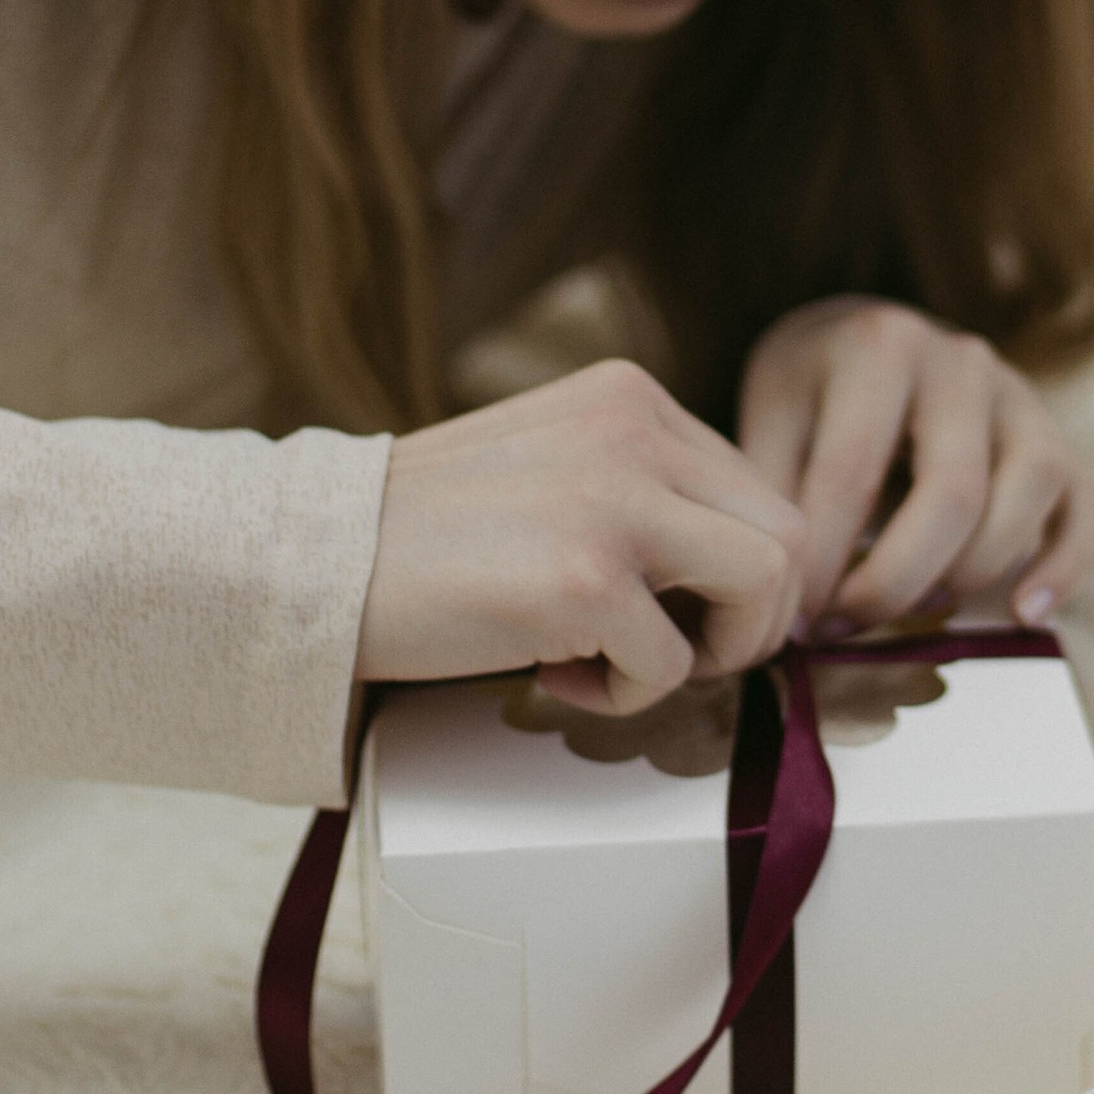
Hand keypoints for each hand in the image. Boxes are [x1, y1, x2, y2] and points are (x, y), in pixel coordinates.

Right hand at [357, 359, 805, 712]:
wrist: (307, 564)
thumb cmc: (424, 537)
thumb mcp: (550, 467)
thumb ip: (640, 489)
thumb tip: (745, 578)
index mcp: (629, 396)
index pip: (756, 488)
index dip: (736, 573)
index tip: (681, 615)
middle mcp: (635, 429)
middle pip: (786, 535)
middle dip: (750, 619)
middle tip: (673, 654)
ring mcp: (615, 500)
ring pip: (766, 588)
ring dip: (710, 653)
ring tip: (619, 663)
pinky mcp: (588, 578)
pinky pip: (673, 666)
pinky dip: (623, 696)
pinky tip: (548, 673)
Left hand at [737, 297, 1093, 634]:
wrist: (869, 334)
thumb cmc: (814, 390)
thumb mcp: (775, 416)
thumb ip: (775, 493)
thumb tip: (783, 593)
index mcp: (879, 345)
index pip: (854, 472)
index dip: (824, 560)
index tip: (796, 619)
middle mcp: (961, 360)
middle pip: (952, 491)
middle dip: (897, 581)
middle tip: (848, 627)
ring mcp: (1019, 395)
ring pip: (1029, 492)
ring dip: (973, 572)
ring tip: (917, 611)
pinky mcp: (1057, 435)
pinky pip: (1082, 505)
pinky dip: (1063, 566)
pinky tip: (1024, 614)